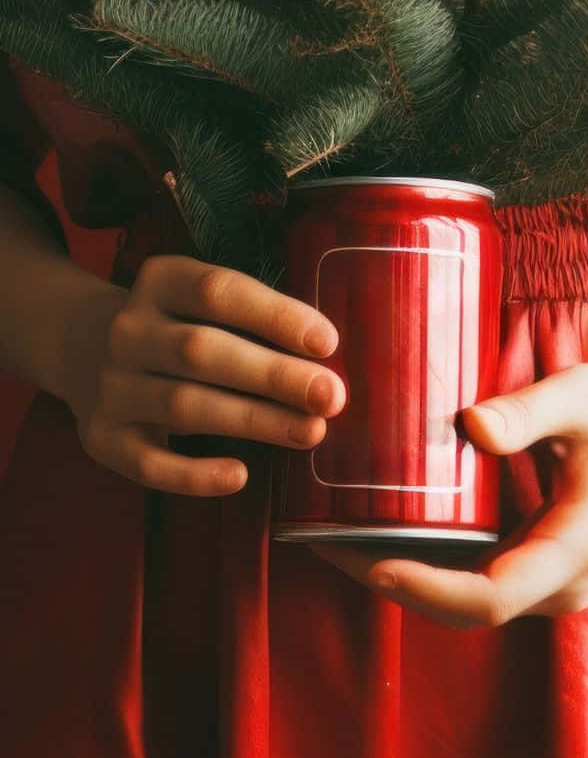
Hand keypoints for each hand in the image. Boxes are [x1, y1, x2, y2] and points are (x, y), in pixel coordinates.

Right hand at [67, 253, 342, 496]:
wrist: (85, 348)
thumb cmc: (177, 325)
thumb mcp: (201, 301)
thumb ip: (256, 319)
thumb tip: (329, 359)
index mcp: (161, 282)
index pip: (219, 291)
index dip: (276, 316)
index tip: (328, 343)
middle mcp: (129, 331)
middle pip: (202, 351)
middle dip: (273, 375)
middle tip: (331, 396)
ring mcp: (111, 386)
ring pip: (183, 405)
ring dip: (252, 420)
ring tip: (310, 431)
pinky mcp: (102, 437)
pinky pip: (148, 463)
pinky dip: (194, 474)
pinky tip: (240, 475)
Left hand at [311, 346, 587, 624]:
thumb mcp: (583, 394)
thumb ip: (526, 411)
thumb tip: (468, 425)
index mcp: (577, 545)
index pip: (488, 595)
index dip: (423, 586)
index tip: (369, 558)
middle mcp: (568, 580)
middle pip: (466, 607)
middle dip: (391, 580)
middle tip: (321, 539)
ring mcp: (560, 580)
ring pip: (470, 600)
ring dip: (405, 575)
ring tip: (335, 533)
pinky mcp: (550, 567)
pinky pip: (482, 581)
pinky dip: (432, 563)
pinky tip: (386, 526)